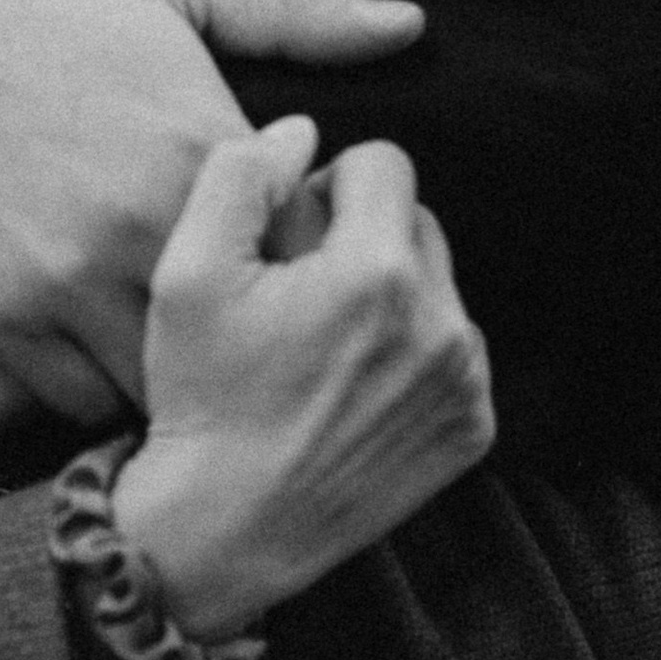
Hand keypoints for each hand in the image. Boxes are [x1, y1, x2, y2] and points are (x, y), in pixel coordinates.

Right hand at [0, 0, 425, 412]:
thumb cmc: (33, 13)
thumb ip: (298, 13)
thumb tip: (411, 26)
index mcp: (195, 143)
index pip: (307, 244)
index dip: (313, 258)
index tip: (295, 253)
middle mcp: (139, 222)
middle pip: (250, 327)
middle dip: (262, 334)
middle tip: (252, 319)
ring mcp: (65, 280)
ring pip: (170, 380)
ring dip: (188, 376)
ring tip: (191, 351)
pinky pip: (82, 400)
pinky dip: (105, 388)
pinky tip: (112, 351)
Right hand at [112, 118, 493, 641]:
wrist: (226, 527)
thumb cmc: (200, 393)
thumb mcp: (186, 272)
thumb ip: (240, 175)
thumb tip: (301, 132)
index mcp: (376, 272)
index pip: (384, 163)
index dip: (326, 186)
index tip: (288, 238)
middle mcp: (441, 324)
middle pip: (417, 222)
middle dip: (362, 237)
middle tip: (299, 293)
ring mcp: (465, 382)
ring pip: (438, 286)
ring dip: (391, 295)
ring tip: (323, 345)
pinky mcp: (474, 428)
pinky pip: (454, 352)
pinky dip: (412, 355)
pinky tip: (350, 387)